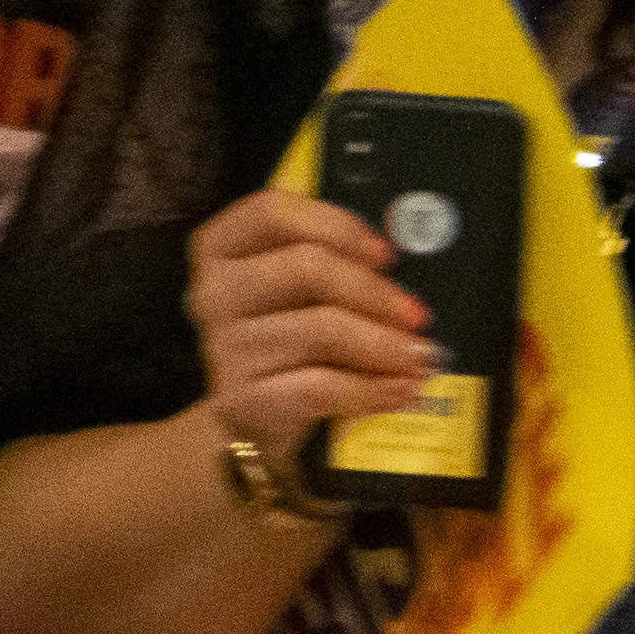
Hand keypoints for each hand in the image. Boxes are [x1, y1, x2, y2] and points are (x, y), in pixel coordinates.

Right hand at [187, 187, 430, 482]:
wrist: (251, 422)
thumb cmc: (284, 344)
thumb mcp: (295, 294)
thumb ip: (330, 261)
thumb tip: (398, 246)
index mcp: (220, 249)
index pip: (271, 212)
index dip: (335, 225)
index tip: (385, 254)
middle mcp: (214, 292)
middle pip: (305, 267)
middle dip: (373, 290)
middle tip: (417, 314)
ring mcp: (225, 347)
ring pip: (320, 329)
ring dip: (383, 344)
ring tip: (420, 358)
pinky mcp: (245, 400)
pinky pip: (321, 386)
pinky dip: (371, 389)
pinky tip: (401, 391)